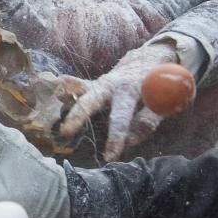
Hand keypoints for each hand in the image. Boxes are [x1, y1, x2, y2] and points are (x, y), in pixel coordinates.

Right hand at [58, 40, 182, 161]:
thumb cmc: (157, 88)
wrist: (150, 61)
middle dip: (78, 116)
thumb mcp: (161, 104)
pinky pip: (79, 87)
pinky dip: (69, 87)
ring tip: (56, 100)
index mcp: (130, 89)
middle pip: (91, 101)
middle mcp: (111, 85)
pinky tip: (58, 92)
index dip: (116, 137)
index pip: (120, 117)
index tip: (110, 156)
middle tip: (66, 132)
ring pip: (81, 90)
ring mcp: (101, 83)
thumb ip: (147, 122)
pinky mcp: (95, 85)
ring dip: (68, 94)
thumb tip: (130, 141)